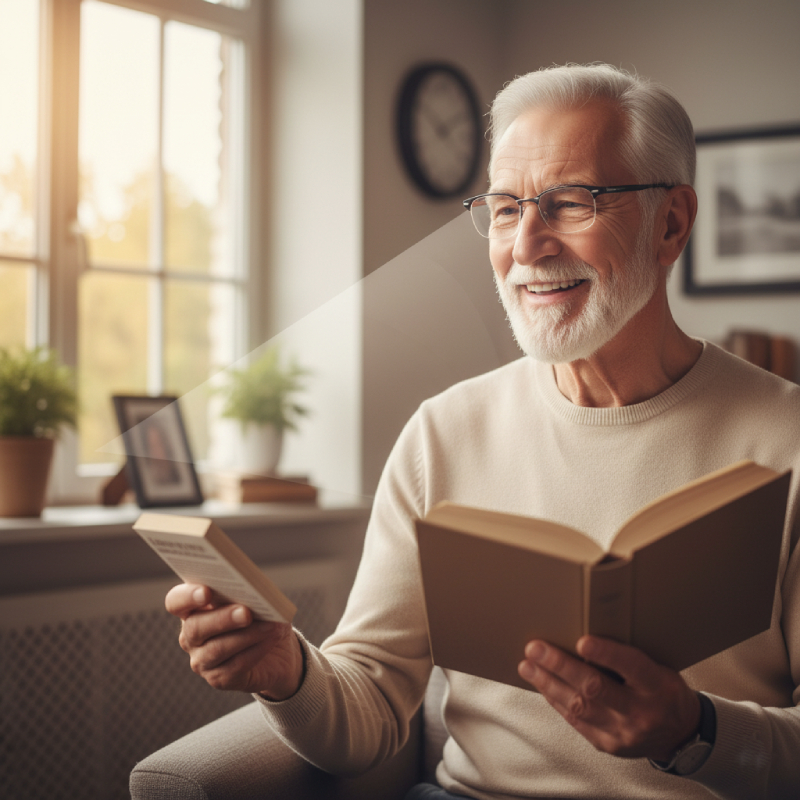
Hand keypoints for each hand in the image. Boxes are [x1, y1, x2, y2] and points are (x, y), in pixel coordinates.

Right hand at [165, 583, 303, 700]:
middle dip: (223, 618)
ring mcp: (201, 660)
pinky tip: (271, 638)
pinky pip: (235, 666)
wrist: (277, 650)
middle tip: (247, 612)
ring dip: (247, 635)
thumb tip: (255, 594)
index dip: (187, 596)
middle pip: (195, 627)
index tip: (206, 592)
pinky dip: (256, 650)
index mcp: (193, 608)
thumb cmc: (261, 616)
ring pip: (217, 649)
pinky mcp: (219, 679)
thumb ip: (248, 594)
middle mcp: (191, 635)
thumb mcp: (255, 599)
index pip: (176, 601)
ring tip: (270, 624)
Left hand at [518, 636, 699, 760]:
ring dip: (548, 683)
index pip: (632, 667)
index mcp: (658, 687)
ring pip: (579, 706)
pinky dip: (556, 700)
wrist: (681, 735)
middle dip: (560, 666)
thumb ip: (629, 657)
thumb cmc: (664, 690)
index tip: (582, 641)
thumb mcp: (660, 668)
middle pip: (595, 688)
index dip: (607, 654)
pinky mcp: (608, 745)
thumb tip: (586, 634)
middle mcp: (641, 713)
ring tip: (528, 665)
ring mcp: (623, 733)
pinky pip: (576, 722)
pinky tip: (541, 684)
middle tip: (535, 648)